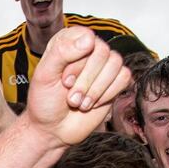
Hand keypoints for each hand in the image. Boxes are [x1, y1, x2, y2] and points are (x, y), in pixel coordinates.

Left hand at [25, 27, 129, 146]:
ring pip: (115, 63)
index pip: (86, 38)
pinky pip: (124, 77)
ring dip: (95, 89)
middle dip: (85, 80)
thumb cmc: (45, 101)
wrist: (53, 129)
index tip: (64, 80)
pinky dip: (107, 94)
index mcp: (69, 40)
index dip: (77, 63)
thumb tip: (89, 39)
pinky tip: (92, 103)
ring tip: (78, 102)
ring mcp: (103, 64)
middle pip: (102, 52)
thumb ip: (61, 52)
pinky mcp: (114, 81)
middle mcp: (88, 48)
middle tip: (70, 97)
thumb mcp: (44, 75)